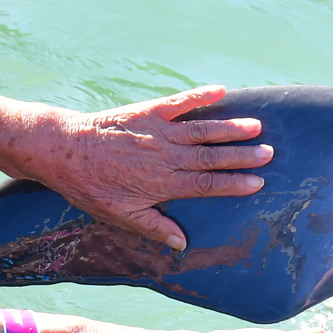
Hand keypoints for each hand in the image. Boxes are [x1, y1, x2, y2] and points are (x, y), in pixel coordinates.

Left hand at [18, 86, 272, 249]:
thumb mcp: (121, 215)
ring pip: (202, 129)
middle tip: (268, 153)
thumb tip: (183, 243)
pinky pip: (178, 102)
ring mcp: (158, 131)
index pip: (207, 184)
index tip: (258, 182)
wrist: (64, 150)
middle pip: (212, 156)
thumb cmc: (90, 187)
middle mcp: (166, 156)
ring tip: (255, 125)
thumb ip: (155, 227)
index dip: (234, 184)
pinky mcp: (147, 111)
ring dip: (229, 127)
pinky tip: (219, 90)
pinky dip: (199, 96)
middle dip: (242, 155)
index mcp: (163, 183)